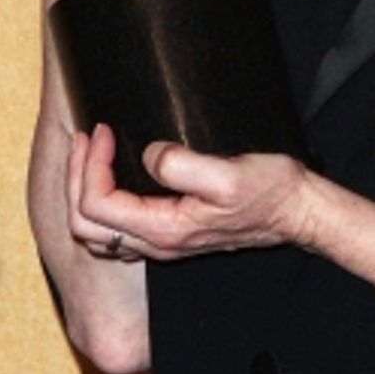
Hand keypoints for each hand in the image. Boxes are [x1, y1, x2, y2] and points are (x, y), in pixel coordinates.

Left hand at [67, 124, 314, 261]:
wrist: (297, 212)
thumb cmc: (271, 192)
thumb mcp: (229, 174)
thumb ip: (180, 165)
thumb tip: (148, 154)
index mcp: (164, 228)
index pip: (98, 205)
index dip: (91, 165)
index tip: (104, 131)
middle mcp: (157, 242)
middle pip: (85, 224)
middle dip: (77, 177)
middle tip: (87, 137)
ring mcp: (163, 242)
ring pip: (96, 231)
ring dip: (84, 190)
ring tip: (91, 151)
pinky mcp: (171, 232)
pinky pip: (118, 229)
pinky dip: (101, 201)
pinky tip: (113, 173)